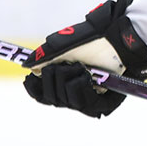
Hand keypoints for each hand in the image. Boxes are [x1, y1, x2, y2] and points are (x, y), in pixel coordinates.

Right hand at [22, 0, 146, 117]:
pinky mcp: (103, 105)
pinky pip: (82, 103)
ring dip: (67, 80)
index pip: (42, 94)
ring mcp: (89, 100)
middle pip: (51, 99)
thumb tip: (28, 66)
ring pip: (65, 101)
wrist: (119, 39)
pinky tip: (84, 76)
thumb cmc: (94, 40)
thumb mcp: (64, 47)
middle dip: (51, 79)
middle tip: (61, 65)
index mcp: (64, 81)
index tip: (29, 77)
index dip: (34, 88)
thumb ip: (45, 57)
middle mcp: (76, 93)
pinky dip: (79, 87)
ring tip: (78, 66)